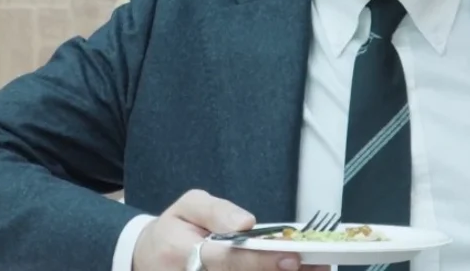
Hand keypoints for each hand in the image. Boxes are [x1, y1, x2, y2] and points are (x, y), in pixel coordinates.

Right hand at [131, 190, 327, 270]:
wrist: (149, 261)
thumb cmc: (174, 230)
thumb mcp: (188, 205)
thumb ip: (216, 210)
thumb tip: (245, 221)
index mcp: (184, 252)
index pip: (229, 258)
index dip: (262, 260)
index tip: (292, 257)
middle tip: (320, 266)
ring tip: (316, 269)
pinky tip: (289, 270)